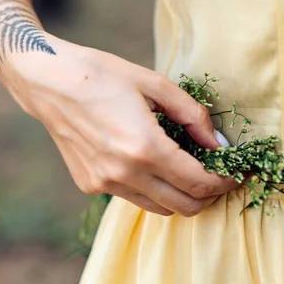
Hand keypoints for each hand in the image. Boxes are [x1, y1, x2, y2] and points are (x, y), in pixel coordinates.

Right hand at [5, 35, 238, 216]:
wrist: (48, 81)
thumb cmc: (102, 74)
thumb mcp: (154, 83)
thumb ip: (192, 115)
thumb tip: (218, 143)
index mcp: (145, 147)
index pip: (199, 183)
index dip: (224, 182)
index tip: (235, 174)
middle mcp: (124, 174)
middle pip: (184, 207)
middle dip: (208, 196)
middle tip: (217, 176)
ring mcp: (104, 184)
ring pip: (159, 209)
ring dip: (180, 196)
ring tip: (187, 171)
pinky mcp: (89, 184)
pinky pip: (132, 197)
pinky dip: (150, 189)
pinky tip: (148, 163)